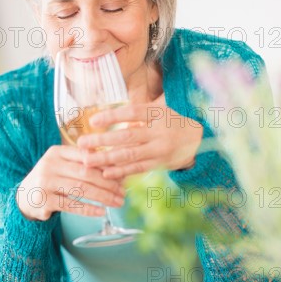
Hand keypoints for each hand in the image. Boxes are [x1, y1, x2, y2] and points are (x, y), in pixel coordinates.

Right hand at [16, 145, 124, 220]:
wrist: (25, 197)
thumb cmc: (52, 179)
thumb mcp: (63, 165)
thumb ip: (84, 163)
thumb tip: (116, 168)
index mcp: (56, 152)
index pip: (86, 155)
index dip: (106, 165)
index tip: (121, 174)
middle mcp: (49, 164)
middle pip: (85, 172)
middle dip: (108, 183)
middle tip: (122, 191)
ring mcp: (45, 182)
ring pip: (80, 189)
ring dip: (102, 196)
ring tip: (117, 202)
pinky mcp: (44, 201)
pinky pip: (71, 205)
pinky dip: (88, 209)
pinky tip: (101, 212)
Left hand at [77, 101, 202, 178]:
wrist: (198, 141)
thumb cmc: (172, 122)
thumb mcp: (161, 109)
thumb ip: (139, 111)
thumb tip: (110, 109)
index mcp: (158, 114)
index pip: (133, 112)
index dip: (113, 116)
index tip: (93, 120)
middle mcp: (159, 132)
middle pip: (127, 136)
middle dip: (102, 140)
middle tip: (82, 143)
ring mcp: (160, 150)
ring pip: (130, 155)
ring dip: (106, 158)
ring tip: (87, 160)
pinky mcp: (160, 164)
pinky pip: (138, 168)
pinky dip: (121, 171)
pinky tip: (105, 173)